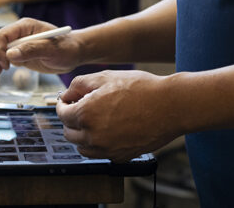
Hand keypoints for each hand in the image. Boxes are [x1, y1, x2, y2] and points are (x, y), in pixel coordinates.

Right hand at [0, 18, 81, 88]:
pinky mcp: (17, 57)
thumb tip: (10, 54)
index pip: (1, 35)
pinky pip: (0, 63)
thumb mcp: (53, 48)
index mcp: (24, 27)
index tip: (5, 65)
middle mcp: (17, 35)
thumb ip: (32, 49)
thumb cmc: (67, 47)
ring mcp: (16, 46)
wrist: (74, 53)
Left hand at [56, 70, 179, 161]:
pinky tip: (109, 130)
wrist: (170, 106)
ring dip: (83, 134)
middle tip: (82, 107)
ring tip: (96, 118)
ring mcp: (107, 150)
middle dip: (71, 119)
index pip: (62, 114)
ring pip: (83, 147)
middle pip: (69, 132)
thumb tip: (66, 94)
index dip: (63, 104)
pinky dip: (98, 144)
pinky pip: (100, 154)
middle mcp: (94, 136)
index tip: (68, 100)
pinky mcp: (121, 157)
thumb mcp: (105, 76)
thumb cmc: (141, 89)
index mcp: (86, 115)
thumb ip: (79, 84)